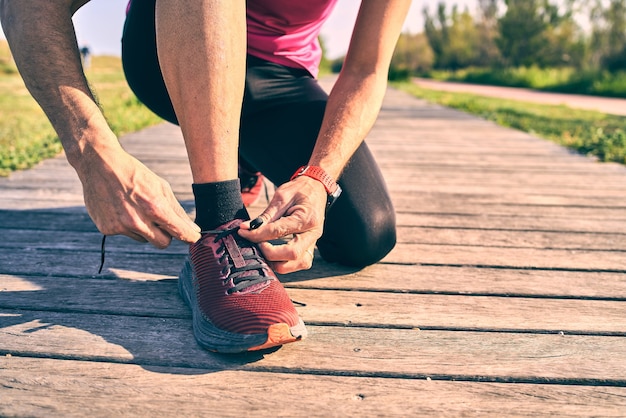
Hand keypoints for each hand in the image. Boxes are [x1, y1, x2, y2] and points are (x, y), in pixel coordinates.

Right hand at [76, 144, 200, 247]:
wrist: (99, 164)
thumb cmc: (134, 174)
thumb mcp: (160, 186)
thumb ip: (176, 210)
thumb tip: (193, 229)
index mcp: (154, 207)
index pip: (178, 232)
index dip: (189, 236)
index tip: (194, 237)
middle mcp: (137, 221)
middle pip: (163, 243)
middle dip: (167, 235)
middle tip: (162, 221)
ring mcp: (121, 226)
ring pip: (144, 239)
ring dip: (145, 228)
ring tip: (135, 206)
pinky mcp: (107, 229)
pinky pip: (126, 234)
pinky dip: (127, 225)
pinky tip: (121, 207)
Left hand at [238, 176, 326, 273]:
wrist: (317, 189)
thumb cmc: (299, 190)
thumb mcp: (281, 197)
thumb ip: (265, 216)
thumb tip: (245, 228)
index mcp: (306, 218)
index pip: (278, 231)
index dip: (258, 234)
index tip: (243, 233)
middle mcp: (313, 233)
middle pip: (292, 254)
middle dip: (269, 253)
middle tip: (255, 244)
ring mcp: (314, 242)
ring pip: (298, 263)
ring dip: (278, 262)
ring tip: (263, 251)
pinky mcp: (311, 247)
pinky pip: (300, 262)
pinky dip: (286, 263)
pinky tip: (273, 255)